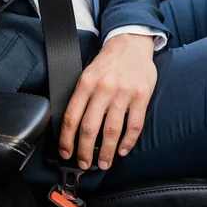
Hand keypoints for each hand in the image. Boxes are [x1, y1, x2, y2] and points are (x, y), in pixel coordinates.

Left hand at [59, 34, 156, 170]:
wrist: (131, 43)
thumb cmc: (107, 63)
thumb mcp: (87, 74)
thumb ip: (81, 97)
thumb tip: (71, 128)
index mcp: (85, 83)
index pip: (71, 117)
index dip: (66, 140)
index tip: (65, 152)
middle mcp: (103, 88)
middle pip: (89, 128)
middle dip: (84, 151)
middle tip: (84, 164)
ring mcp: (123, 92)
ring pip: (112, 130)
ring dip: (106, 152)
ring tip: (104, 163)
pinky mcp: (141, 96)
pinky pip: (134, 125)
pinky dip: (128, 142)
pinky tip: (122, 150)